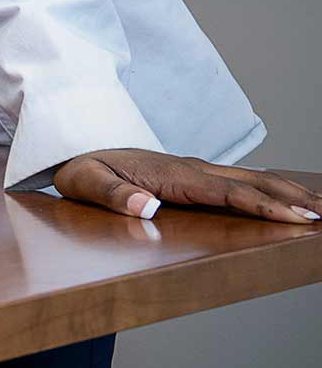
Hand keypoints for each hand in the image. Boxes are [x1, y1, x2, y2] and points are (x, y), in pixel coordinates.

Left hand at [53, 148, 321, 224]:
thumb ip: (112, 195)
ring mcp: (195, 170)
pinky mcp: (194, 176)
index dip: (263, 205)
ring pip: (252, 180)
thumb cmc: (80, 168)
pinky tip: (289, 201)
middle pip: (252, 182)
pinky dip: (271, 190)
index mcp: (172, 173)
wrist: (72, 148)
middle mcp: (191, 168)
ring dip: (289, 193)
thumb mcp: (84, 182)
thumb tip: (147, 206)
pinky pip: (241, 183)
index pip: (226, 191)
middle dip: (292, 199)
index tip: (296, 219)